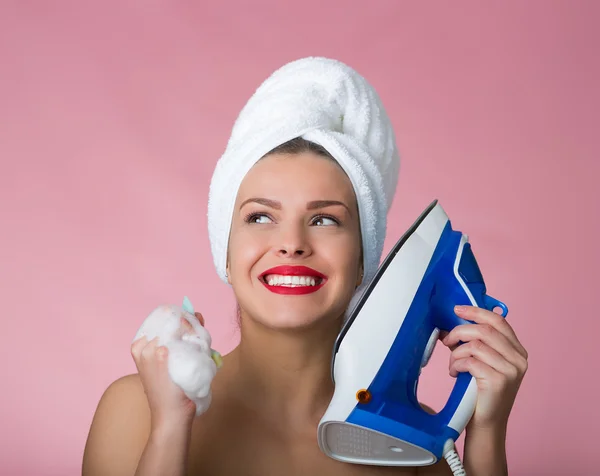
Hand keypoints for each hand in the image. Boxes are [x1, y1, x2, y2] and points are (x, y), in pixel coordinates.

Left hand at [131, 312, 205, 431]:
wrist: (176, 417)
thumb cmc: (164, 396)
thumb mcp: (157, 373)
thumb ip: (157, 355)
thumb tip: (164, 340)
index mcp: (143, 353)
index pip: (154, 328)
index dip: (168, 320)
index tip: (182, 314)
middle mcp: (154, 354)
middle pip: (168, 332)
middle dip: (182, 323)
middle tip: (196, 317)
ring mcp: (168, 360)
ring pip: (178, 339)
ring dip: (190, 330)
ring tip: (200, 322)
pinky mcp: (179, 366)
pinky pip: (186, 348)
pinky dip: (194, 341)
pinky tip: (203, 338)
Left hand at [439, 305, 527, 429]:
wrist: (486, 423)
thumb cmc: (480, 391)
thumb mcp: (482, 362)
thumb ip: (475, 342)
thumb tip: (452, 324)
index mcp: (517, 350)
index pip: (498, 321)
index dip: (476, 311)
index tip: (457, 309)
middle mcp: (519, 359)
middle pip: (484, 330)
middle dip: (460, 331)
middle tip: (447, 340)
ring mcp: (511, 370)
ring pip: (475, 344)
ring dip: (456, 352)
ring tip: (453, 364)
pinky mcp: (499, 381)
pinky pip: (470, 361)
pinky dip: (457, 364)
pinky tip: (455, 373)